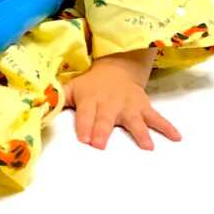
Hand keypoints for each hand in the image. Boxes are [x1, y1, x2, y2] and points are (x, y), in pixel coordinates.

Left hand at [63, 49, 179, 150]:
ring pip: (134, 120)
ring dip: (139, 133)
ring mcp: (128, 106)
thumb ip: (56, 98)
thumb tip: (37, 106)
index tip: (84, 139)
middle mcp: (109, 103)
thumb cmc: (90, 84)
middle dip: (102, 131)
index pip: (85, 114)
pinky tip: (177, 138)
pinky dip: (167, 127)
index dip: (84, 126)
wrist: (117, 66)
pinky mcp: (143, 107)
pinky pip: (156, 118)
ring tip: (148, 147)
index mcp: (90, 100)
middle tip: (100, 144)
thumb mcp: (72, 87)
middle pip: (105, 118)